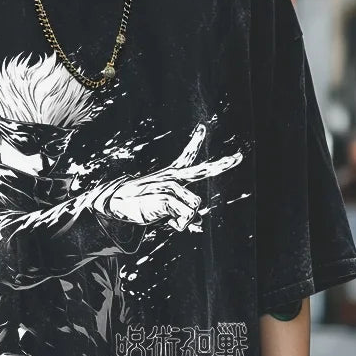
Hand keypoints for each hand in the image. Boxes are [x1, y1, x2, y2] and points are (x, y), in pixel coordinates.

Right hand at [106, 125, 242, 229]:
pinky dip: (179, 225)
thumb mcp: (163, 209)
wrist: (117, 203)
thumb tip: (198, 228)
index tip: (202, 127)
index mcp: (171, 176)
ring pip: (194, 206)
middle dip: (222, 165)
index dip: (194, 142)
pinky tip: (167, 221)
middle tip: (238, 157)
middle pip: (202, 170)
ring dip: (185, 218)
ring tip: (168, 217)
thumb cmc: (140, 205)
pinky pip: (185, 216)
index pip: (186, 157)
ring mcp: (170, 185)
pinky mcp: (167, 195)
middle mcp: (173, 177)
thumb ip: (182, 215)